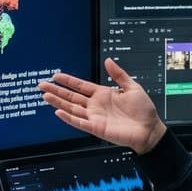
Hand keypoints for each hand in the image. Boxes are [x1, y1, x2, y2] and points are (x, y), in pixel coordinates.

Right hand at [40, 58, 167, 153]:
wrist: (149, 129)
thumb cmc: (143, 110)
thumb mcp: (132, 87)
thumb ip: (119, 74)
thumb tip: (108, 60)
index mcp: (103, 94)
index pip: (80, 86)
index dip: (68, 81)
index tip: (56, 76)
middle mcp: (96, 105)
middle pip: (71, 97)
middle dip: (56, 91)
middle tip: (42, 85)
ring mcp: (95, 117)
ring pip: (71, 108)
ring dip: (58, 103)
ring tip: (45, 96)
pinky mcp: (96, 128)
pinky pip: (79, 122)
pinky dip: (69, 118)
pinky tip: (59, 112)